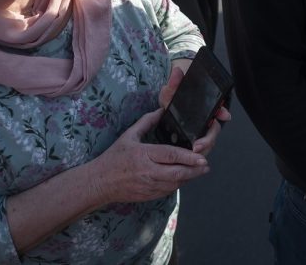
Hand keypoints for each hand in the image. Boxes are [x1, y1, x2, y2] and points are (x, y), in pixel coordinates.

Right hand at [89, 107, 210, 204]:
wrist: (100, 183)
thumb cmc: (114, 158)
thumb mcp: (128, 136)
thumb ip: (146, 122)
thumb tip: (160, 110)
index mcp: (144, 155)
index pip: (170, 155)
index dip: (188, 157)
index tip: (201, 157)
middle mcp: (148, 172)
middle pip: (177, 173)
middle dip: (194, 169)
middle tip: (206, 165)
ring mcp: (149, 186)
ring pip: (175, 184)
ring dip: (189, 177)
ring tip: (200, 170)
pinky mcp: (149, 195)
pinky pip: (168, 191)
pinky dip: (178, 184)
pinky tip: (184, 177)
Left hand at [157, 63, 231, 158]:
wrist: (166, 106)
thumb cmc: (172, 97)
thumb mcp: (171, 90)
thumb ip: (174, 82)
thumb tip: (177, 72)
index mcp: (204, 108)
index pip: (219, 110)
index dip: (223, 112)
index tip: (223, 115)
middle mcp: (205, 121)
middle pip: (213, 132)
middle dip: (207, 141)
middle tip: (197, 147)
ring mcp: (199, 133)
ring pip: (207, 145)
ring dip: (201, 152)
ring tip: (190, 158)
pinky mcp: (192, 143)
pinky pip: (197, 152)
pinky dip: (193, 157)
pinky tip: (186, 162)